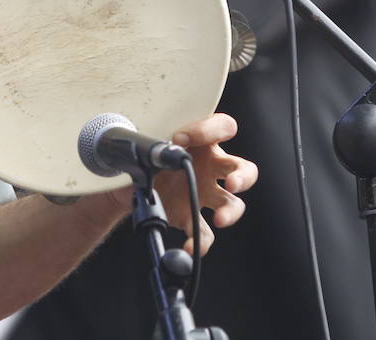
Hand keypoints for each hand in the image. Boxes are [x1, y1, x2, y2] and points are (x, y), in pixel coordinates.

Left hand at [103, 113, 257, 254]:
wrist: (132, 182)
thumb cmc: (150, 155)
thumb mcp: (153, 145)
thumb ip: (158, 146)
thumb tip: (158, 151)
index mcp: (204, 142)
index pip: (222, 128)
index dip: (207, 130)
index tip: (179, 138)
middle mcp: (211, 168)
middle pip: (243, 169)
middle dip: (243, 177)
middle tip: (232, 183)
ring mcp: (205, 193)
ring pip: (232, 203)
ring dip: (230, 212)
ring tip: (220, 219)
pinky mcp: (193, 216)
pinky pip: (204, 232)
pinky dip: (199, 242)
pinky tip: (189, 246)